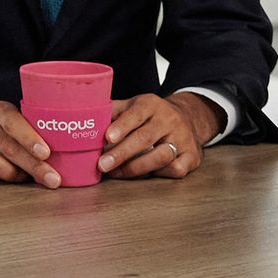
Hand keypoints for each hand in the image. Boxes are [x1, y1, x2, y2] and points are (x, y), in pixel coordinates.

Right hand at [0, 101, 61, 187]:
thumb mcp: (6, 114)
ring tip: (25, 177)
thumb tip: (64, 147)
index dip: (29, 138)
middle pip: (7, 148)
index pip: (13, 123)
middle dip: (33, 166)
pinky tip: (3, 177)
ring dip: (12, 174)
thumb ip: (27, 126)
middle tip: (53, 179)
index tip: (46, 152)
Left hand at [97, 93, 218, 179]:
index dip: (121, 126)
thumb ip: (110, 112)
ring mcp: (183, 139)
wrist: (188, 118)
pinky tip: (144, 173)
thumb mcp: (132, 105)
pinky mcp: (193, 157)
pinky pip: (175, 170)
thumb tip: (85, 119)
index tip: (107, 137)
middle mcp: (170, 120)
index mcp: (151, 104)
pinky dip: (158, 174)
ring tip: (115, 173)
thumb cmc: (150, 115)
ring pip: (160, 156)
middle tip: (102, 165)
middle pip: (145, 138)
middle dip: (121, 153)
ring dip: (135, 168)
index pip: (136, 114)